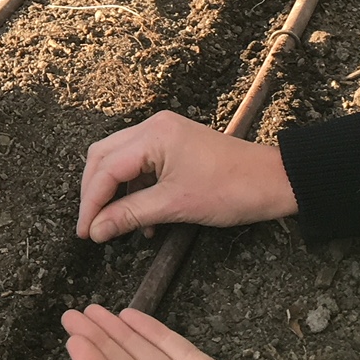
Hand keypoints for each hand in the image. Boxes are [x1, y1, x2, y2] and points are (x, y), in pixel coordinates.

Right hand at [78, 111, 294, 240]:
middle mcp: (153, 127)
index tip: (84, 232)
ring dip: (114, 192)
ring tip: (115, 225)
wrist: (275, 181)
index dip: (91, 203)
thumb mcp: (176, 206)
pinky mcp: (173, 145)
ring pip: (120, 160)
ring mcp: (163, 134)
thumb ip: (130, 216)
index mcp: (152, 136)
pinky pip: (140, 165)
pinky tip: (144, 220)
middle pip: (104, 157)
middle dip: (94, 193)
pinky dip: (134, 190)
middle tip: (91, 226)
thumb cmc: (232, 190)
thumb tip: (96, 230)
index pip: (105, 169)